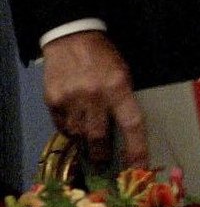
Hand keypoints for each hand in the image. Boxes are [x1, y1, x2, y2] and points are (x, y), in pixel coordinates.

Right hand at [42, 31, 147, 167]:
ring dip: (85, 140)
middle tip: (104, 161)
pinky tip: (74, 120)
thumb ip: (123, 100)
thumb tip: (124, 132)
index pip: (132, 124)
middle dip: (102, 154)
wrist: (72, 37)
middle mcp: (95, 96)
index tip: (139, 169)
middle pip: (99, 138)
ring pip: (79, 136)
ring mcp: (72, 99)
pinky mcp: (53, 101)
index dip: (137, 149)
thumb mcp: (122, 73)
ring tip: (89, 136)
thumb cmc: (103, 57)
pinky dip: (70, 129)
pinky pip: (63, 127)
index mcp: (118, 87)